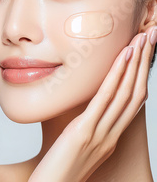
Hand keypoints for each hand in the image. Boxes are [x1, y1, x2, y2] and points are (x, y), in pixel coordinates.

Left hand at [28, 26, 156, 181]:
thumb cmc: (57, 174)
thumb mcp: (74, 149)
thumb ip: (82, 132)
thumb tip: (82, 117)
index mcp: (108, 139)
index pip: (131, 104)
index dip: (140, 77)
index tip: (144, 55)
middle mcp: (109, 136)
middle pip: (135, 94)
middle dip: (145, 64)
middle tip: (151, 36)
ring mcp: (99, 135)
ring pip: (125, 94)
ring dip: (135, 64)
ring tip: (142, 39)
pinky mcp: (83, 133)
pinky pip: (103, 101)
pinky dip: (115, 78)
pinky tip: (122, 59)